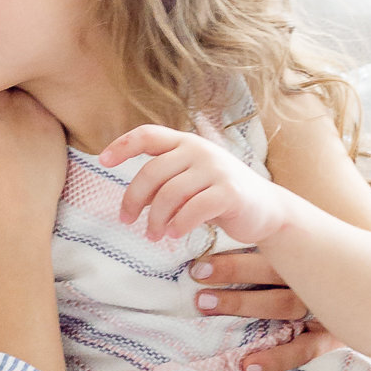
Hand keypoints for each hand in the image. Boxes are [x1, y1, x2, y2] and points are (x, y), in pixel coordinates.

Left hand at [99, 126, 291, 249]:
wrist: (267, 210)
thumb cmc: (221, 196)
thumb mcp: (193, 178)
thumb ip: (167, 177)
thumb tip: (133, 196)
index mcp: (186, 143)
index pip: (148, 134)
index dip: (122, 145)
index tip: (103, 161)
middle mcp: (200, 150)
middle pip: (152, 171)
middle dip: (134, 199)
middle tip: (128, 221)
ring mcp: (217, 170)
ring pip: (169, 194)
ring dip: (156, 219)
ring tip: (154, 235)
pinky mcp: (230, 192)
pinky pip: (193, 210)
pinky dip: (179, 225)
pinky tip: (175, 235)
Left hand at [187, 244, 343, 370]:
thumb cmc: (340, 275)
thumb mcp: (317, 255)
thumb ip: (283, 248)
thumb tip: (232, 234)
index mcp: (311, 256)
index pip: (271, 251)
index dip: (234, 258)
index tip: (198, 264)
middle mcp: (316, 280)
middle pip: (272, 272)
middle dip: (232, 273)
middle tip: (196, 276)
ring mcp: (327, 309)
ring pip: (282, 305)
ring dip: (244, 304)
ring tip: (206, 305)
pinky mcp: (335, 337)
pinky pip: (305, 349)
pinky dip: (277, 358)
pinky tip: (247, 365)